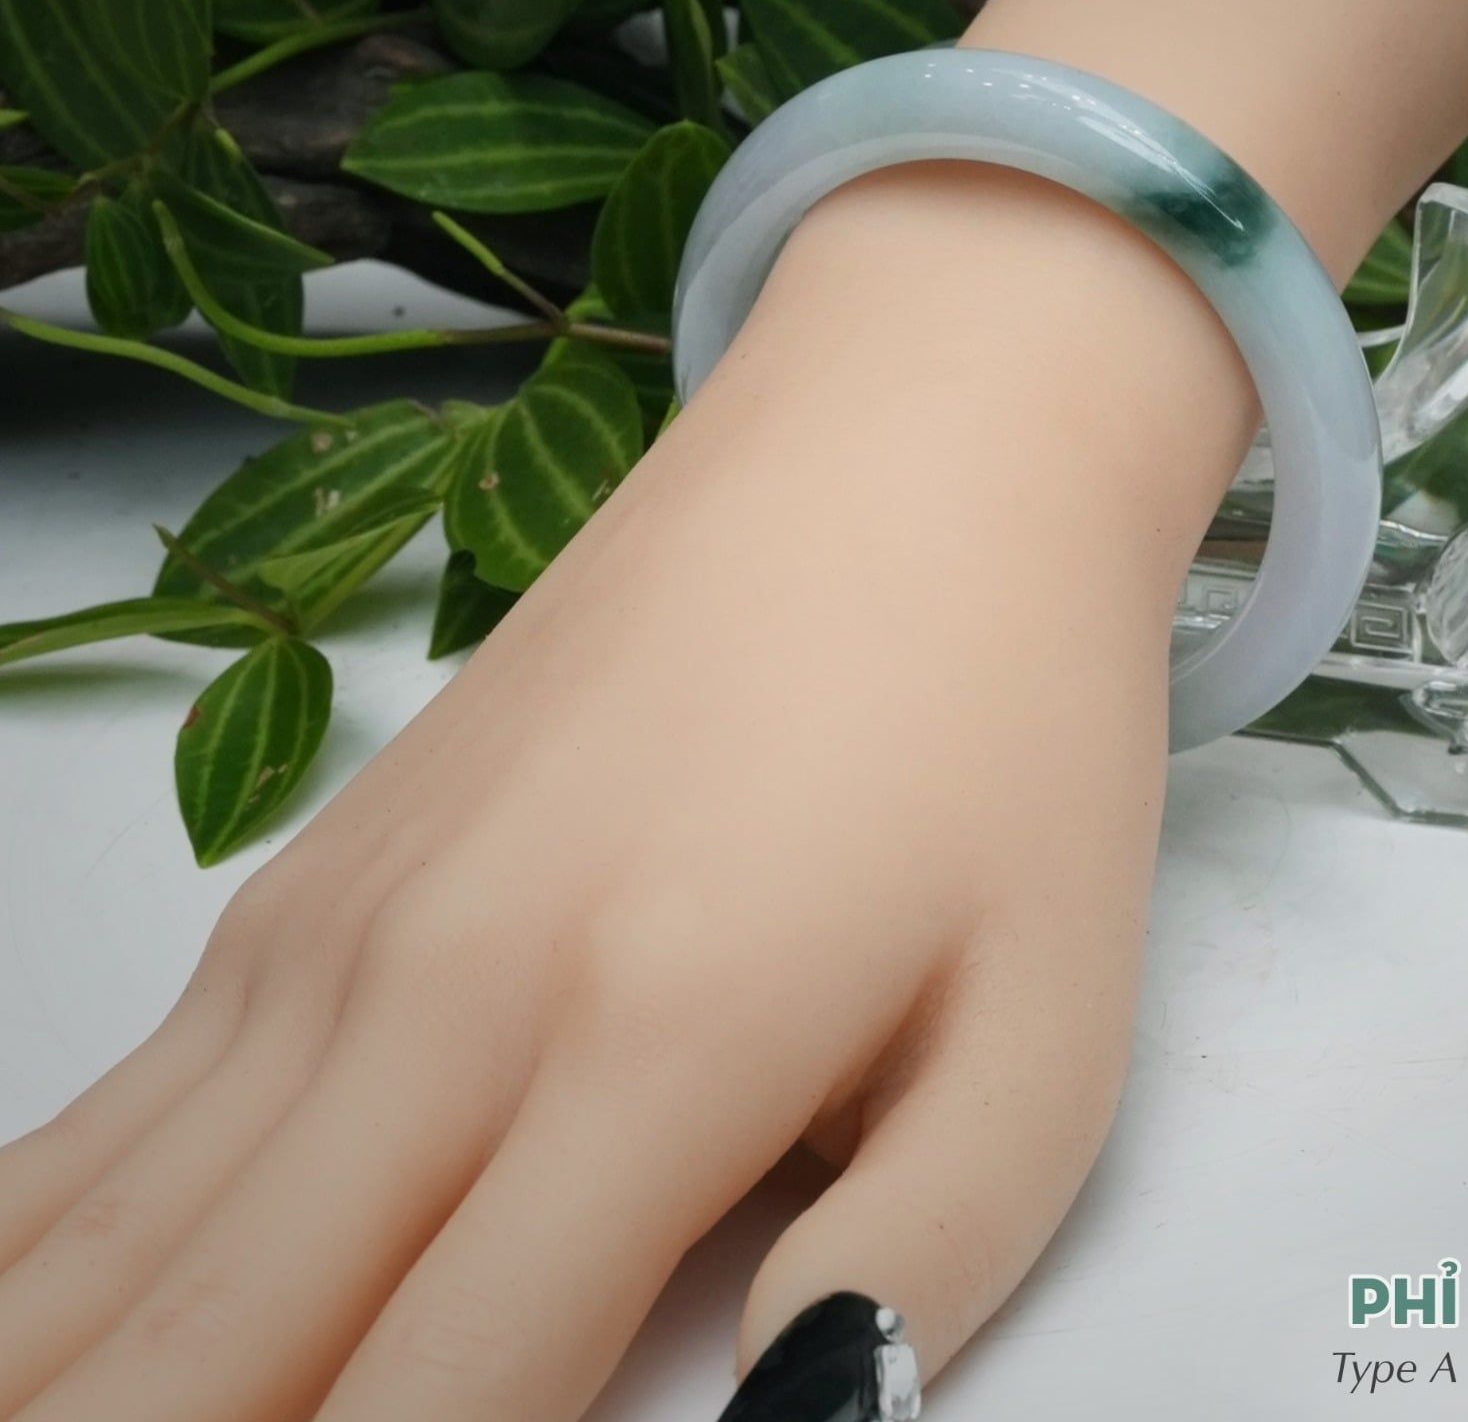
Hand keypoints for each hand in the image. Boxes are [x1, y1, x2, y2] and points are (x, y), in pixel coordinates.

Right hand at [0, 168, 1228, 1421]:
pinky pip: (109, 1119)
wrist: (908, 451)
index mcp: (644, 1053)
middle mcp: (436, 998)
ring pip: (102, 1256)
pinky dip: (39, 1261)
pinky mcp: (314, 869)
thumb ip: (920, 1268)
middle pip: (197, 1371)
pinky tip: (28, 1333)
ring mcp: (342, 923)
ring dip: (64, 1389)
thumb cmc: (1002, 731)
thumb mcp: (1053, 1025)